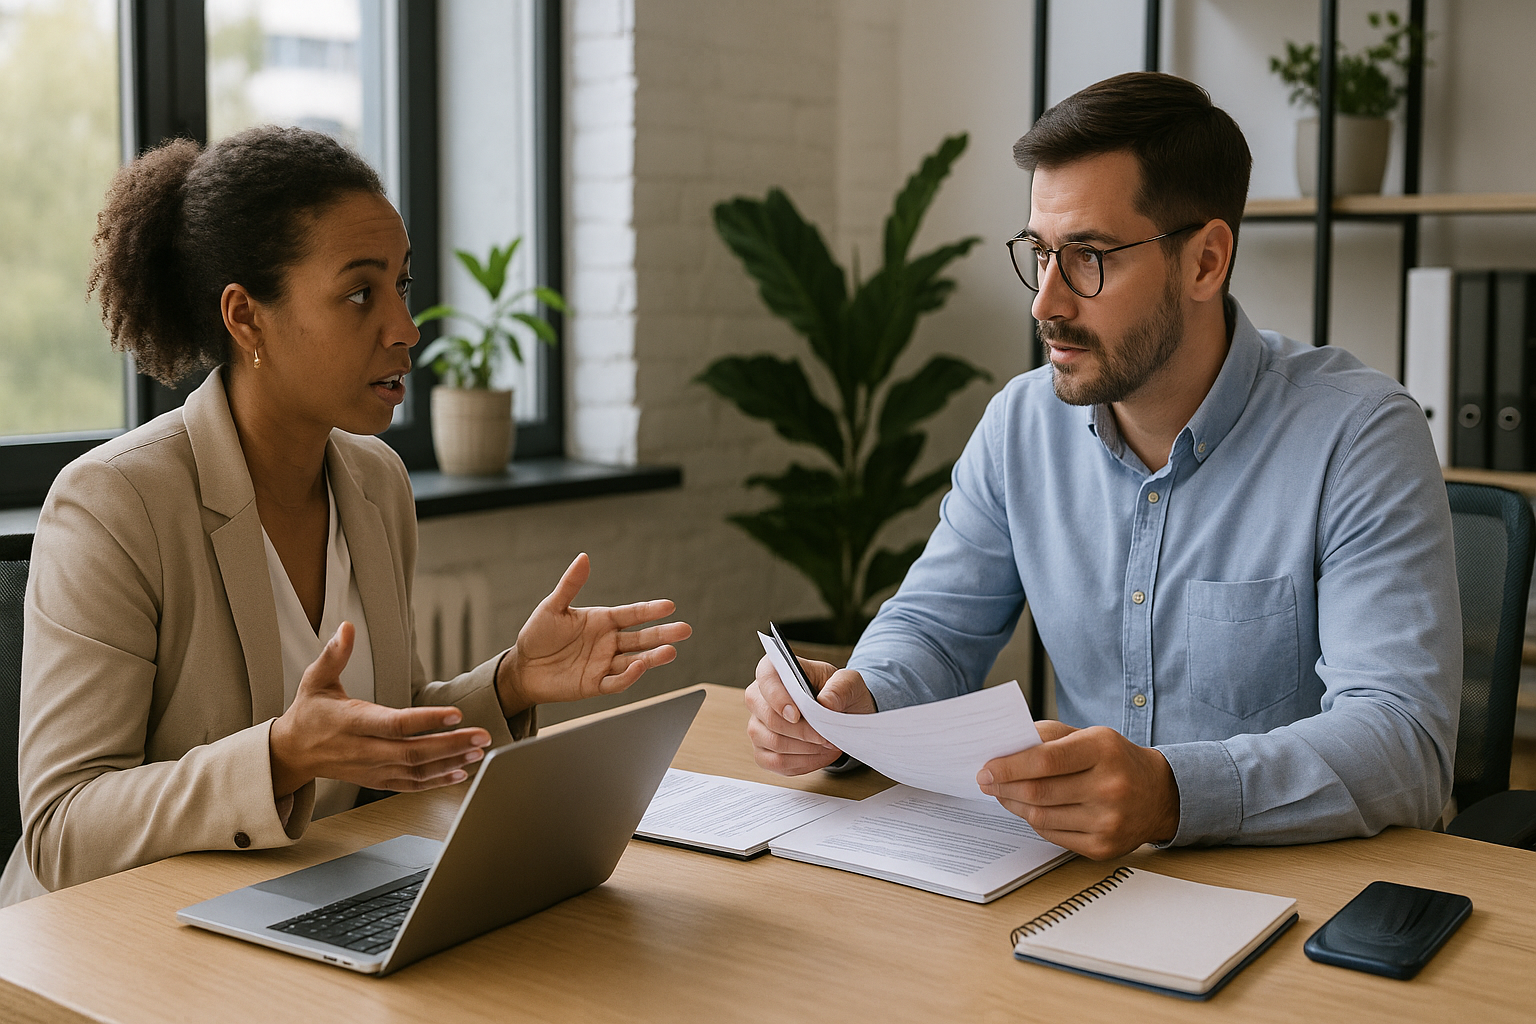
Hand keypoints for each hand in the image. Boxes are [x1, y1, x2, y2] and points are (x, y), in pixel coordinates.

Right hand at [269, 622, 492, 797]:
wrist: (290, 753)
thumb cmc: (309, 712)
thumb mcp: (315, 679)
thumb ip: (334, 654)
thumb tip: (347, 627)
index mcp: (352, 722)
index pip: (394, 723)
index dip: (427, 720)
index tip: (457, 714)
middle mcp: (363, 749)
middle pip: (412, 751)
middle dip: (451, 744)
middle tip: (484, 736)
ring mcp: (370, 769)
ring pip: (415, 771)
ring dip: (450, 763)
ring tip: (479, 752)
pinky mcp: (375, 781)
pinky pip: (409, 785)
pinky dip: (436, 782)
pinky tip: (461, 772)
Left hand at [495, 553, 691, 715]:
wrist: (522, 668)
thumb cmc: (537, 635)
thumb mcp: (552, 607)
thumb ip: (570, 585)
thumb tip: (583, 558)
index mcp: (603, 621)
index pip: (632, 614)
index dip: (650, 610)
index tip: (669, 606)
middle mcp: (608, 642)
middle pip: (641, 638)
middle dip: (663, 634)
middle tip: (684, 630)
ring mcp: (604, 664)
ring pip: (635, 660)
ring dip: (653, 657)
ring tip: (670, 651)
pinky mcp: (595, 684)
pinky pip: (616, 682)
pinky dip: (628, 676)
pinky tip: (638, 667)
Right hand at [744, 653, 874, 774]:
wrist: (842, 715)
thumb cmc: (838, 694)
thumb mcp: (849, 683)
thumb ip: (839, 688)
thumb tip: (824, 703)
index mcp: (775, 670)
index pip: (766, 679)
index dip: (778, 698)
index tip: (797, 715)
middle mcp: (759, 697)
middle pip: (769, 718)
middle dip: (802, 732)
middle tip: (827, 736)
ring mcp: (757, 725)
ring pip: (773, 743)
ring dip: (806, 748)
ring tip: (827, 744)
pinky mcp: (762, 750)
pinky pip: (776, 762)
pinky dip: (802, 762)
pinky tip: (819, 754)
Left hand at [976, 721, 1180, 859]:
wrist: (1159, 794)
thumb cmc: (1115, 760)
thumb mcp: (1088, 735)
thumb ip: (1047, 737)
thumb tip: (1004, 749)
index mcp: (1103, 750)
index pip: (1045, 760)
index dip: (1009, 766)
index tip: (986, 768)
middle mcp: (1110, 787)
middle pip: (1038, 792)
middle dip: (1004, 786)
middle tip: (986, 781)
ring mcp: (1108, 821)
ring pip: (1041, 817)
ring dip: (1014, 805)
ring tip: (1003, 793)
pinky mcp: (1103, 847)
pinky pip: (1052, 835)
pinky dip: (1034, 821)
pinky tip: (1029, 809)